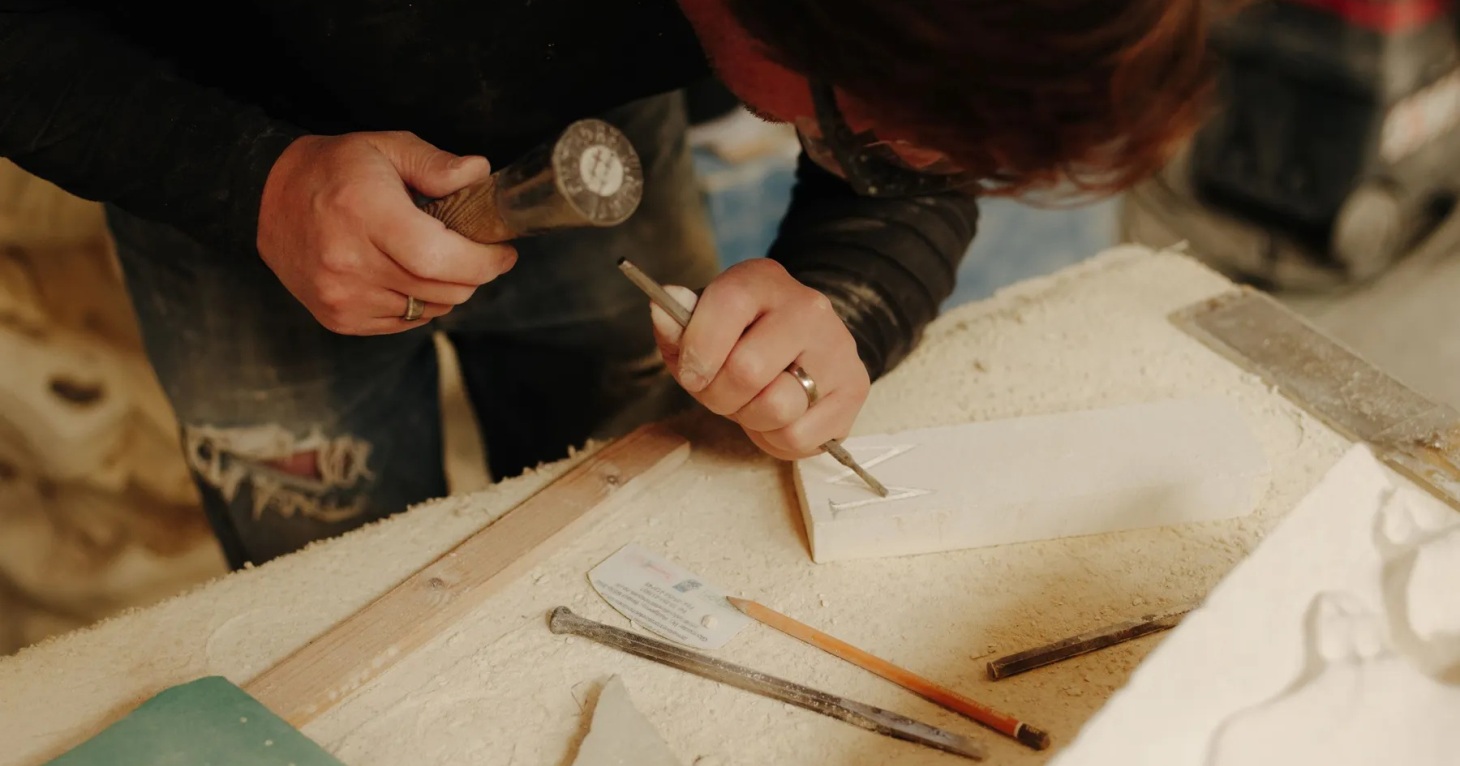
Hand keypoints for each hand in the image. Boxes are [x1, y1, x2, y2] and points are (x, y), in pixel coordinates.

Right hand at [257, 130, 517, 334]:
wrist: (267, 200)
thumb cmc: (335, 170)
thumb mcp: (385, 147)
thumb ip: (435, 164)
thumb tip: (480, 175)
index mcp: (365, 214)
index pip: (440, 258)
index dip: (483, 262)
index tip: (504, 253)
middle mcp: (349, 261)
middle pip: (442, 289)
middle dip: (473, 274)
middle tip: (475, 252)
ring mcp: (341, 296)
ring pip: (428, 310)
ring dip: (446, 289)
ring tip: (433, 258)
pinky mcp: (338, 318)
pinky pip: (403, 322)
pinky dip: (418, 303)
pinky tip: (404, 274)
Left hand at [649, 258, 870, 459]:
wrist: (802, 347)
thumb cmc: (741, 341)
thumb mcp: (700, 329)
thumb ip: (676, 325)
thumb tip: (663, 305)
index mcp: (763, 281)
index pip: (726, 306)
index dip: (698, 350)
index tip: (693, 372)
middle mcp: (807, 307)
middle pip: (747, 371)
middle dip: (720, 396)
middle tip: (723, 394)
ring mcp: (836, 348)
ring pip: (777, 408)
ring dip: (751, 419)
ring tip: (754, 403)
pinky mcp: (853, 388)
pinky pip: (801, 437)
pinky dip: (778, 439)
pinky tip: (780, 418)